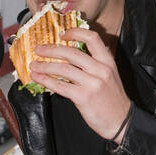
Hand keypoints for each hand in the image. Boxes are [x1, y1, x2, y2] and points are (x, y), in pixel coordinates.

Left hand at [31, 27, 133, 142]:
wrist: (121, 121)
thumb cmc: (113, 99)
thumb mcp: (110, 75)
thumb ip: (96, 63)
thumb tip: (73, 53)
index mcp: (108, 61)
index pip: (92, 38)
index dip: (75, 33)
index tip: (62, 34)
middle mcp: (101, 69)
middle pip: (72, 53)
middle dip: (51, 50)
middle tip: (39, 49)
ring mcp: (92, 83)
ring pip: (63, 69)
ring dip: (45, 66)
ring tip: (34, 65)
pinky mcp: (83, 97)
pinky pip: (60, 86)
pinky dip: (46, 80)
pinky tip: (38, 78)